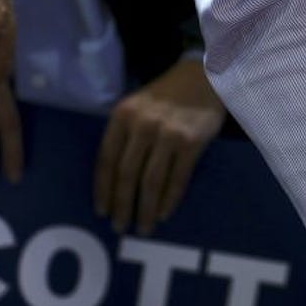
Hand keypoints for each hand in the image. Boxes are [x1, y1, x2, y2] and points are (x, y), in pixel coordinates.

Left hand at [94, 58, 225, 234]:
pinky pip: (177, 179)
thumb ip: (124, 134)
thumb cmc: (167, 95)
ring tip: (143, 228)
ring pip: (151, 181)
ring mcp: (168, 135)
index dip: (102, 189)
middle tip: (119, 227)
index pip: (106, 159)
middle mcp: (143, 125)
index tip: (101, 211)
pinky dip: (169, 200)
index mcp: (122, 116)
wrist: (203, 77)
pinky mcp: (192, 143)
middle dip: (121, 205)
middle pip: (126, 174)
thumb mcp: (137, 106)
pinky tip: (163, 214)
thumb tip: (115, 178)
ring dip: (144, 209)